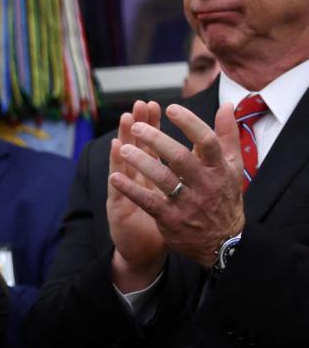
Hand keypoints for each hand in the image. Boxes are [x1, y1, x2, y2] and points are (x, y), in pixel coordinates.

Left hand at [111, 101, 247, 268]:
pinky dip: (131, 189)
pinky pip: (148, 202)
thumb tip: (226, 106)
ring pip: (162, 178)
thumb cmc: (224, 196)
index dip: (189, 123)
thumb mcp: (233, 167)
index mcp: (219, 168)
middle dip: (157, 140)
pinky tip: (114, 177)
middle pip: (180, 157)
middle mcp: (204, 184)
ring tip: (122, 148)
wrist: (223, 241)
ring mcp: (187, 202)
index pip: (206, 141)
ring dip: (140, 162)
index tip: (170, 107)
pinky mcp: (171, 219)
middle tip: (136, 126)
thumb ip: (228, 136)